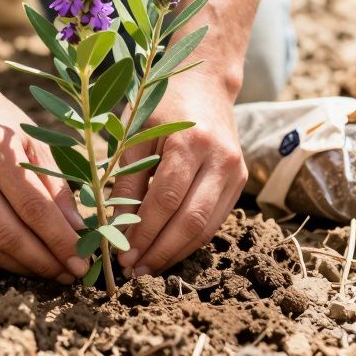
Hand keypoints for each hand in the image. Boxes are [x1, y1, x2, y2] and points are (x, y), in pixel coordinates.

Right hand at [0, 77, 88, 282]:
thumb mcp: (35, 142)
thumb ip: (58, 187)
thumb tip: (80, 232)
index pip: (34, 208)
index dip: (61, 240)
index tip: (84, 260)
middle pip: (10, 234)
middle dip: (46, 262)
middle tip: (73, 275)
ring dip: (26, 268)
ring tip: (54, 273)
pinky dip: (3, 260)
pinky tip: (25, 263)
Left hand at [109, 73, 246, 275]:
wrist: (205, 83)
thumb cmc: (161, 104)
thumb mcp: (135, 135)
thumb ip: (127, 181)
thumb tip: (115, 228)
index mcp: (190, 142)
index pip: (165, 200)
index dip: (143, 233)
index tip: (121, 254)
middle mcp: (220, 158)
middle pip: (190, 220)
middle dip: (160, 251)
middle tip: (133, 271)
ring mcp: (235, 171)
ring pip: (207, 227)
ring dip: (176, 253)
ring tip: (148, 268)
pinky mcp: (240, 181)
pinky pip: (215, 221)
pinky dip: (191, 240)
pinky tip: (168, 250)